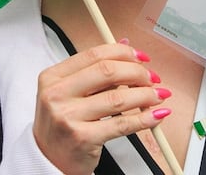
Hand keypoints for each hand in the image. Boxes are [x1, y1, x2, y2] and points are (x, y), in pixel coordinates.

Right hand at [33, 42, 170, 173]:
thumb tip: (126, 45)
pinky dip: (144, 119)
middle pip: (107, 71)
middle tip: (151, 79)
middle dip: (137, 72)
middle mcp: (57, 94)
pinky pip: (122, 125)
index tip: (141, 58)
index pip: (94, 54)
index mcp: (53, 77)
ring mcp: (68, 116)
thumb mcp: (69, 93)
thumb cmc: (61, 124)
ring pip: (118, 98)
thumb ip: (95, 71)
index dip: (123, 53)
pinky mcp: (82, 138)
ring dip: (146, 95)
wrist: (47, 160)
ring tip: (158, 96)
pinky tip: (155, 116)